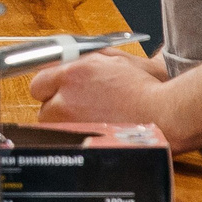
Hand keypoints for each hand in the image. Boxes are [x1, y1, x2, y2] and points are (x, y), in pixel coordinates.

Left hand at [27, 49, 173, 138]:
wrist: (163, 114)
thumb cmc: (145, 87)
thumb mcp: (113, 59)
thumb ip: (83, 59)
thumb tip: (65, 61)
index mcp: (73, 74)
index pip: (39, 82)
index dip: (49, 87)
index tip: (57, 90)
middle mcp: (66, 99)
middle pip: (43, 107)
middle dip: (56, 107)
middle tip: (76, 107)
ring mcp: (71, 123)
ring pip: (53, 127)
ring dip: (64, 124)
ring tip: (89, 122)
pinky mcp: (80, 141)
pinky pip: (66, 141)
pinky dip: (75, 138)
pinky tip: (92, 134)